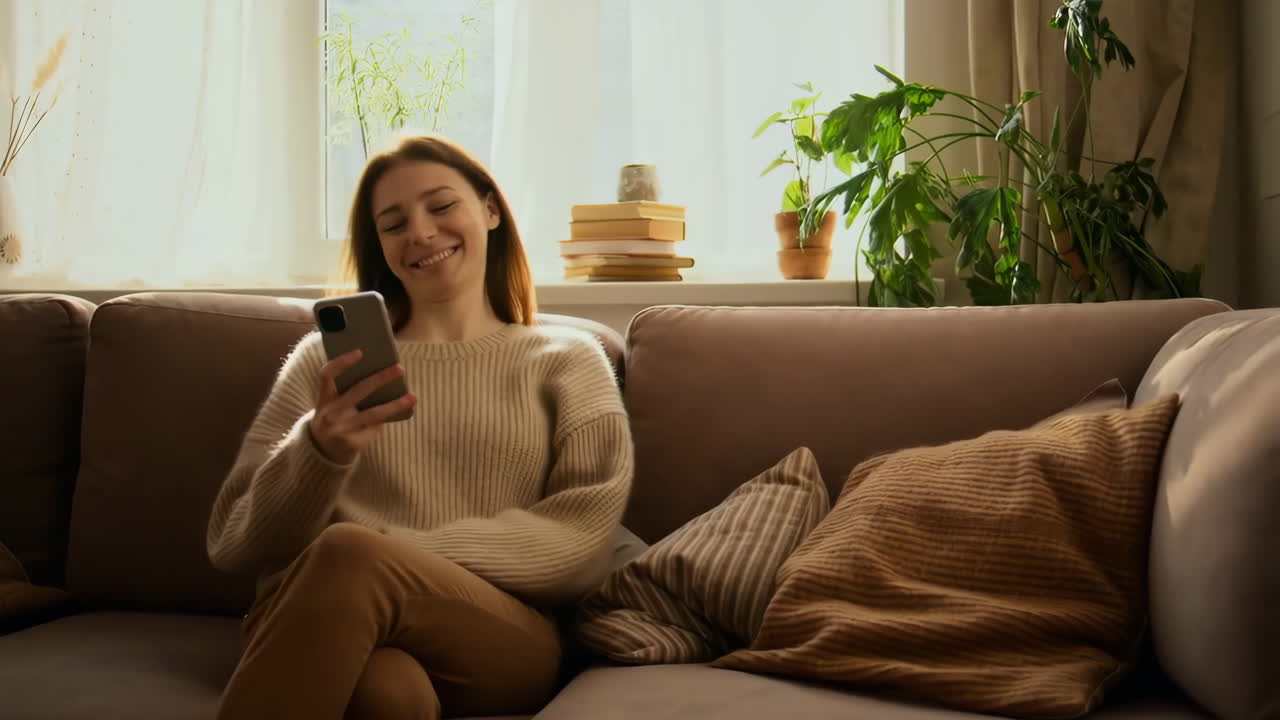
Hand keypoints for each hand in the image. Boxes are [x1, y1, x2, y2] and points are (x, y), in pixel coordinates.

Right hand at [309, 350, 416, 464]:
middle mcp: (330, 414)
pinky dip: (386, 421)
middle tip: (400, 368)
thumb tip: (383, 376)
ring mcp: (341, 430)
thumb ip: (348, 392)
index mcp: (324, 399)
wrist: (323, 452)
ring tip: (413, 397)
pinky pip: (375, 428)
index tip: (360, 352)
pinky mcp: (352, 443)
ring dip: (395, 405)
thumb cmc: (335, 419)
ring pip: (374, 414)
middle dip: (381, 378)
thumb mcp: (333, 405)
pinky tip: (396, 415)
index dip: (341, 362)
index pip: (327, 375)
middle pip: (358, 391)